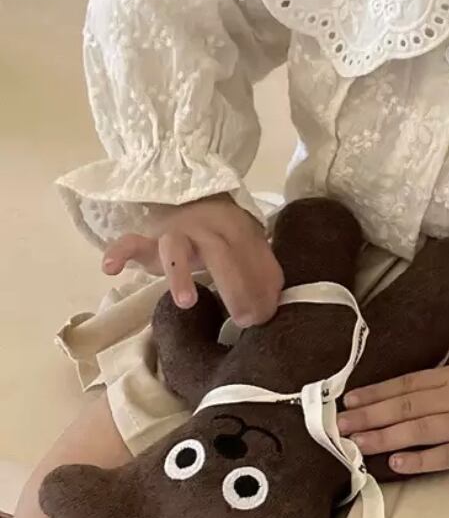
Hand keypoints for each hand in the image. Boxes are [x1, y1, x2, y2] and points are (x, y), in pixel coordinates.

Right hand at [100, 192, 283, 327]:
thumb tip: (270, 309)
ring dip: (181, 274)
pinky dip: (118, 252)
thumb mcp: (247, 249)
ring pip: (175, 248)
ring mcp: (174, 231)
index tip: (265, 317)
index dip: (260, 285)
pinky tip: (110, 269)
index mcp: (236, 227)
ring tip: (187, 302)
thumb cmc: (223, 235)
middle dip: (235, 286)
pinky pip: (129, 242)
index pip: (252, 255)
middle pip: (220, 253)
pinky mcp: (147, 239)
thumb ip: (262, 273)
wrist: (191, 198)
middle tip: (244, 320)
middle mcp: (205, 226)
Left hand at [337, 355, 448, 475]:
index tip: (350, 400)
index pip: (408, 383)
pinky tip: (396, 463)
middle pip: (405, 406)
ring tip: (356, 443)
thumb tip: (436, 369)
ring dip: (384, 437)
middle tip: (338, 426)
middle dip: (369, 416)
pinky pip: (447, 455)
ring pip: (418, 429)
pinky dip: (420, 459)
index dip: (377, 392)